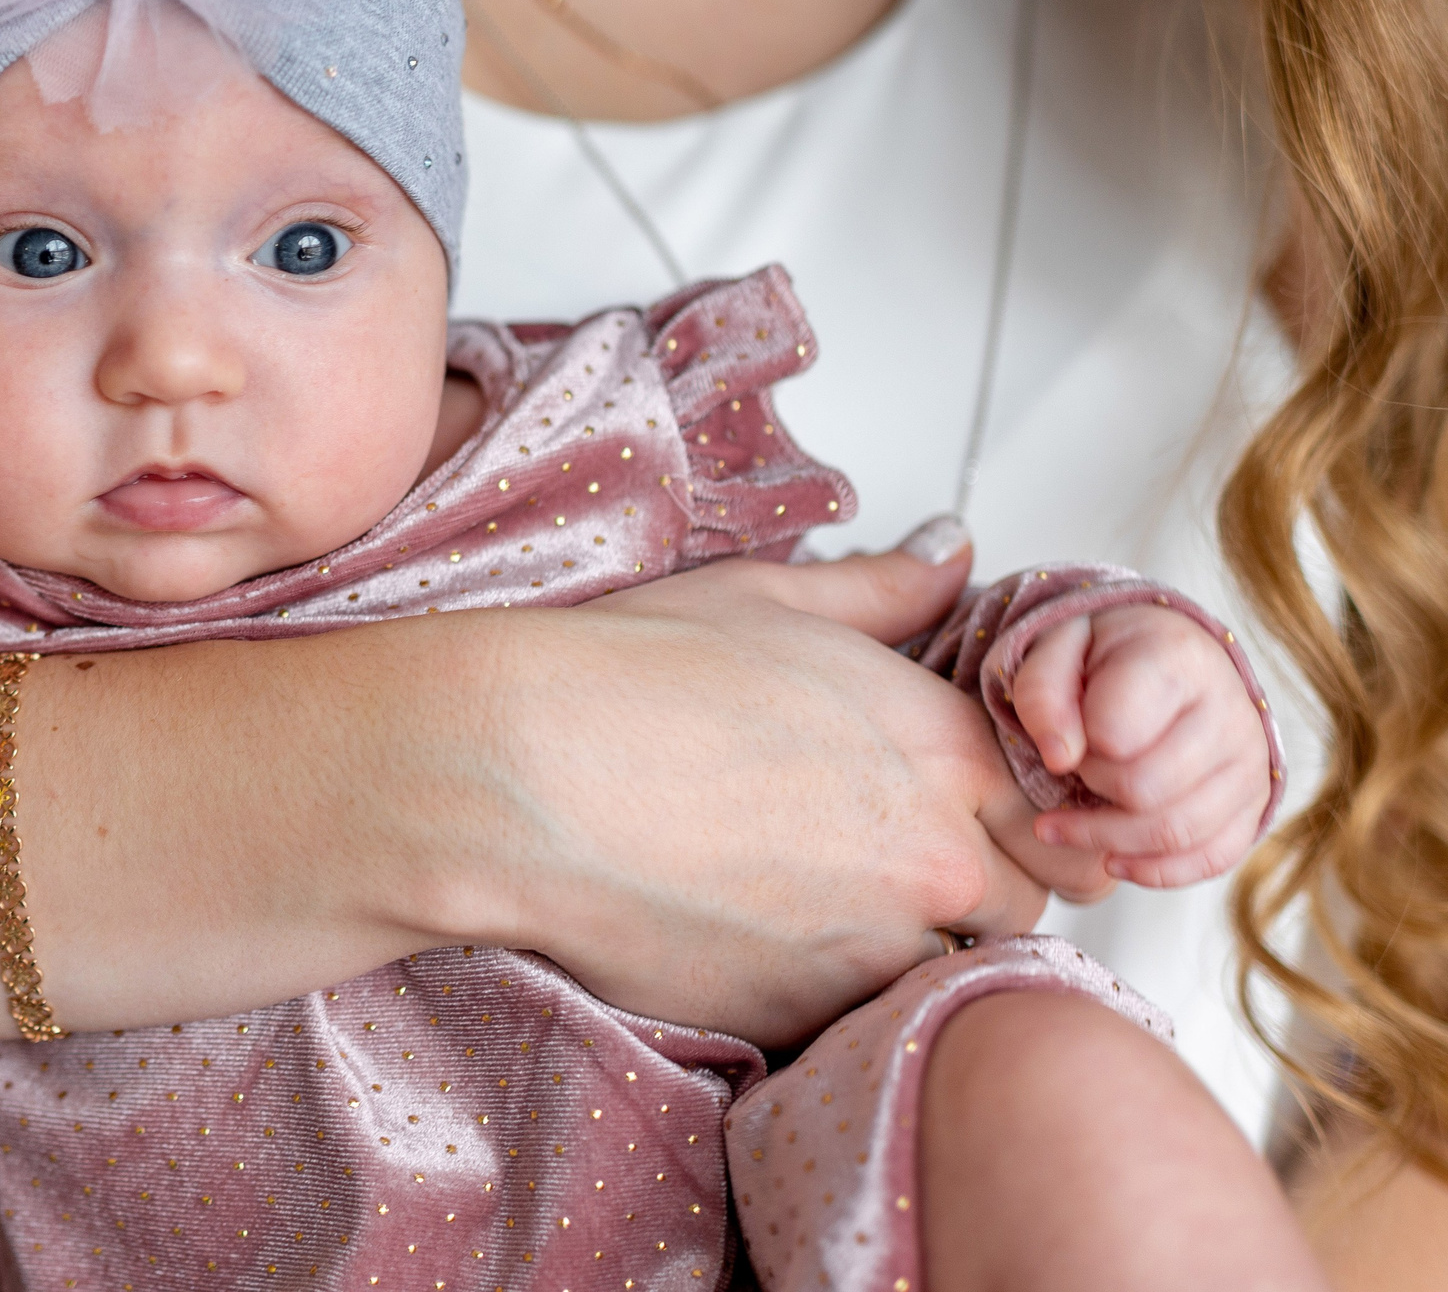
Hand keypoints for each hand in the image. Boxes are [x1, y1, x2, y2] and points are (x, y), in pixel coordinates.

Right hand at [418, 534, 1059, 1046]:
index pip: (1055, 817)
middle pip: (1019, 906)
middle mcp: (931, 856)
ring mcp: (872, 950)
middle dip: (970, 890)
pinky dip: (827, 995)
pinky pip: (855, 1022)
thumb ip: (883, 590)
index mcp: (942, 747)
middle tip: (880, 861)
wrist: (522, 775)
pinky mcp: (802, 1017)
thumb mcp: (763, 600)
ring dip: (904, 951)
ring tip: (815, 907)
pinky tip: (758, 941)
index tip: (964, 816)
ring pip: (945, 974)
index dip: (1015, 818)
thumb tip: (950, 555)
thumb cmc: (626, 677)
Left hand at [1010, 604, 1269, 888]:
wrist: (1168, 664)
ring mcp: (1250, 762)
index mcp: (1177, 658)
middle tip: (1074, 768)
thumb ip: (1043, 694)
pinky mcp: (1255, 804)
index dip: (1074, 745)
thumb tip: (1059, 758)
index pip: (1114, 732)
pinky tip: (1110, 859)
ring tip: (1060, 825)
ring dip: (1104, 839)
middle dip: (1090, 787)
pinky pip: (1212, 859)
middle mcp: (1229, 710)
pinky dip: (1154, 870)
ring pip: (1175, 831)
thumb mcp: (1056, 651)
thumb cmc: (1104, 659)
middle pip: (1144, 789)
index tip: (1064, 734)